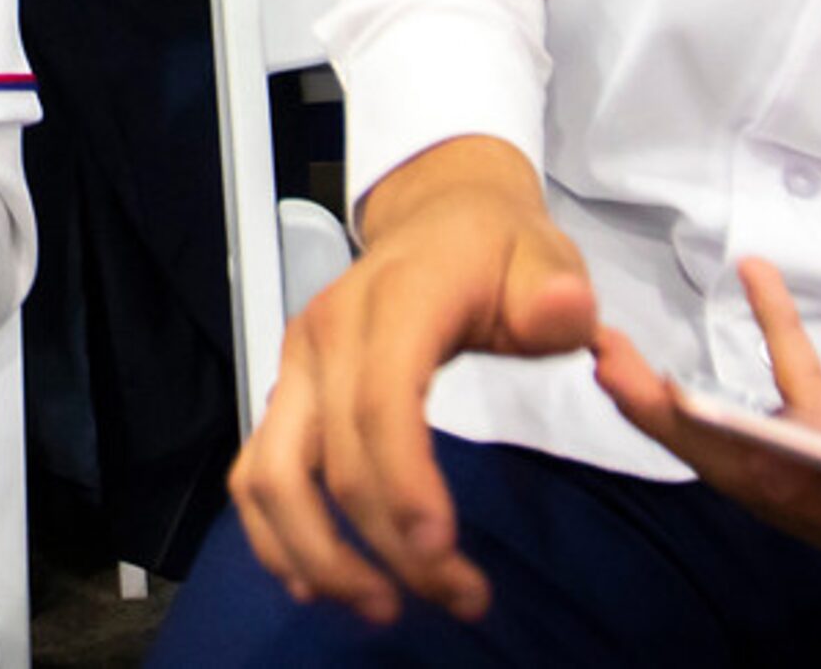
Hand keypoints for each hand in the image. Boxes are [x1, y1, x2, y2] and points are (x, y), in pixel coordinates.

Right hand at [229, 137, 595, 625]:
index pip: (381, 400)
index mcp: (396, 299)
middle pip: (329, 458)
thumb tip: (563, 312)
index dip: (403, 484)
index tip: (443, 556)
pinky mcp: (288, 390)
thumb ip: (555, 292)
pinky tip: (316, 581)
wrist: (441, 213)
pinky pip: (257, 473)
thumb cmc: (499, 248)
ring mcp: (298, 362)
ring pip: (272, 474)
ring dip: (316, 555)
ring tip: (381, 607)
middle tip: (456, 598)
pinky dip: (277, 536)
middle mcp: (329, 332)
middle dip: (384, 545)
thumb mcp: (544, 255)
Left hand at [593, 258, 820, 582]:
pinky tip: (760, 285)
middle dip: (675, 425)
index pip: (802, 490)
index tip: (664, 399)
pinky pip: (808, 430)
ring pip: (766, 462)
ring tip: (624, 346)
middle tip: (603, 361)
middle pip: (757, 481)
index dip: (729, 446)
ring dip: (697, 406)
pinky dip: (778, 368)